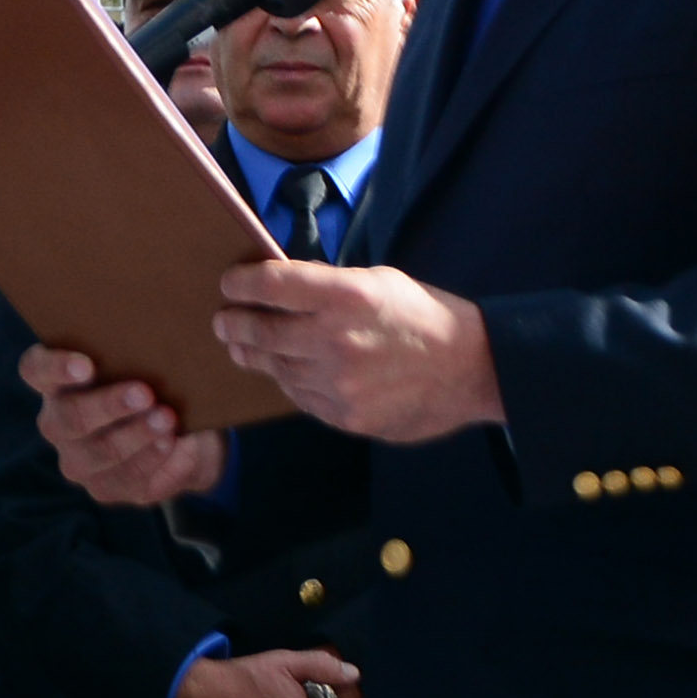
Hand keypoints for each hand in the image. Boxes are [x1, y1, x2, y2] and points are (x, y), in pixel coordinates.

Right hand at [18, 345, 226, 507]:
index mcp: (57, 381)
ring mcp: (78, 460)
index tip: (85, 365)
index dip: (54, 367)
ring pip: (99, 451)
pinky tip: (172, 443)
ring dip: (135, 435)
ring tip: (167, 419)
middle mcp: (57, 422)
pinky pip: (125, 478)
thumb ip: (149, 345)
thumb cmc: (162, 383)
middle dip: (108, 406)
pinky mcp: (104, 488)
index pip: (36, 369)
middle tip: (145, 393)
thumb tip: (173, 336)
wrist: (187, 435)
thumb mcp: (155, 360)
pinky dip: (151, 459)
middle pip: (69, 417)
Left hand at [212, 261, 503, 442]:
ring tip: (242, 345)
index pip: (272, 284)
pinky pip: (299, 396)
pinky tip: (285, 370)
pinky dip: (288, 381)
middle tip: (222, 321)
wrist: (473, 369)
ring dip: (254, 354)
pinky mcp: (345, 415)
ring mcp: (339, 382)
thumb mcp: (378, 281)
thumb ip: (326, 286)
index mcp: (347, 295)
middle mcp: (337, 339)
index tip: (229, 284)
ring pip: (275, 367)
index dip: (241, 283)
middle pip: (260, 330)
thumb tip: (275, 288)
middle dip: (233, 323)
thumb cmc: (423, 316)